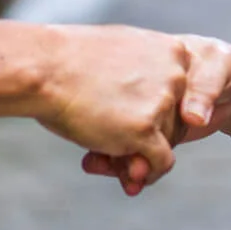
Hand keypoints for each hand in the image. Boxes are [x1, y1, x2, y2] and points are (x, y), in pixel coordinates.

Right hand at [33, 24, 194, 191]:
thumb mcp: (122, 55)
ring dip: (144, 158)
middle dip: (155, 140)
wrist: (46, 68)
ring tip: (114, 161)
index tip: (140, 121)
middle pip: (178, 122)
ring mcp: (161, 101)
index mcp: (172, 51)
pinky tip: (131, 178)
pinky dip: (149, 174)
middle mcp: (175, 74)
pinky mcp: (145, 129)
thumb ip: (144, 76)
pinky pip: (162, 162)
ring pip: (168, 143)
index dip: (164, 114)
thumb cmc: (73, 61)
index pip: (184, 94)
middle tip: (127, 153)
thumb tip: (149, 107)